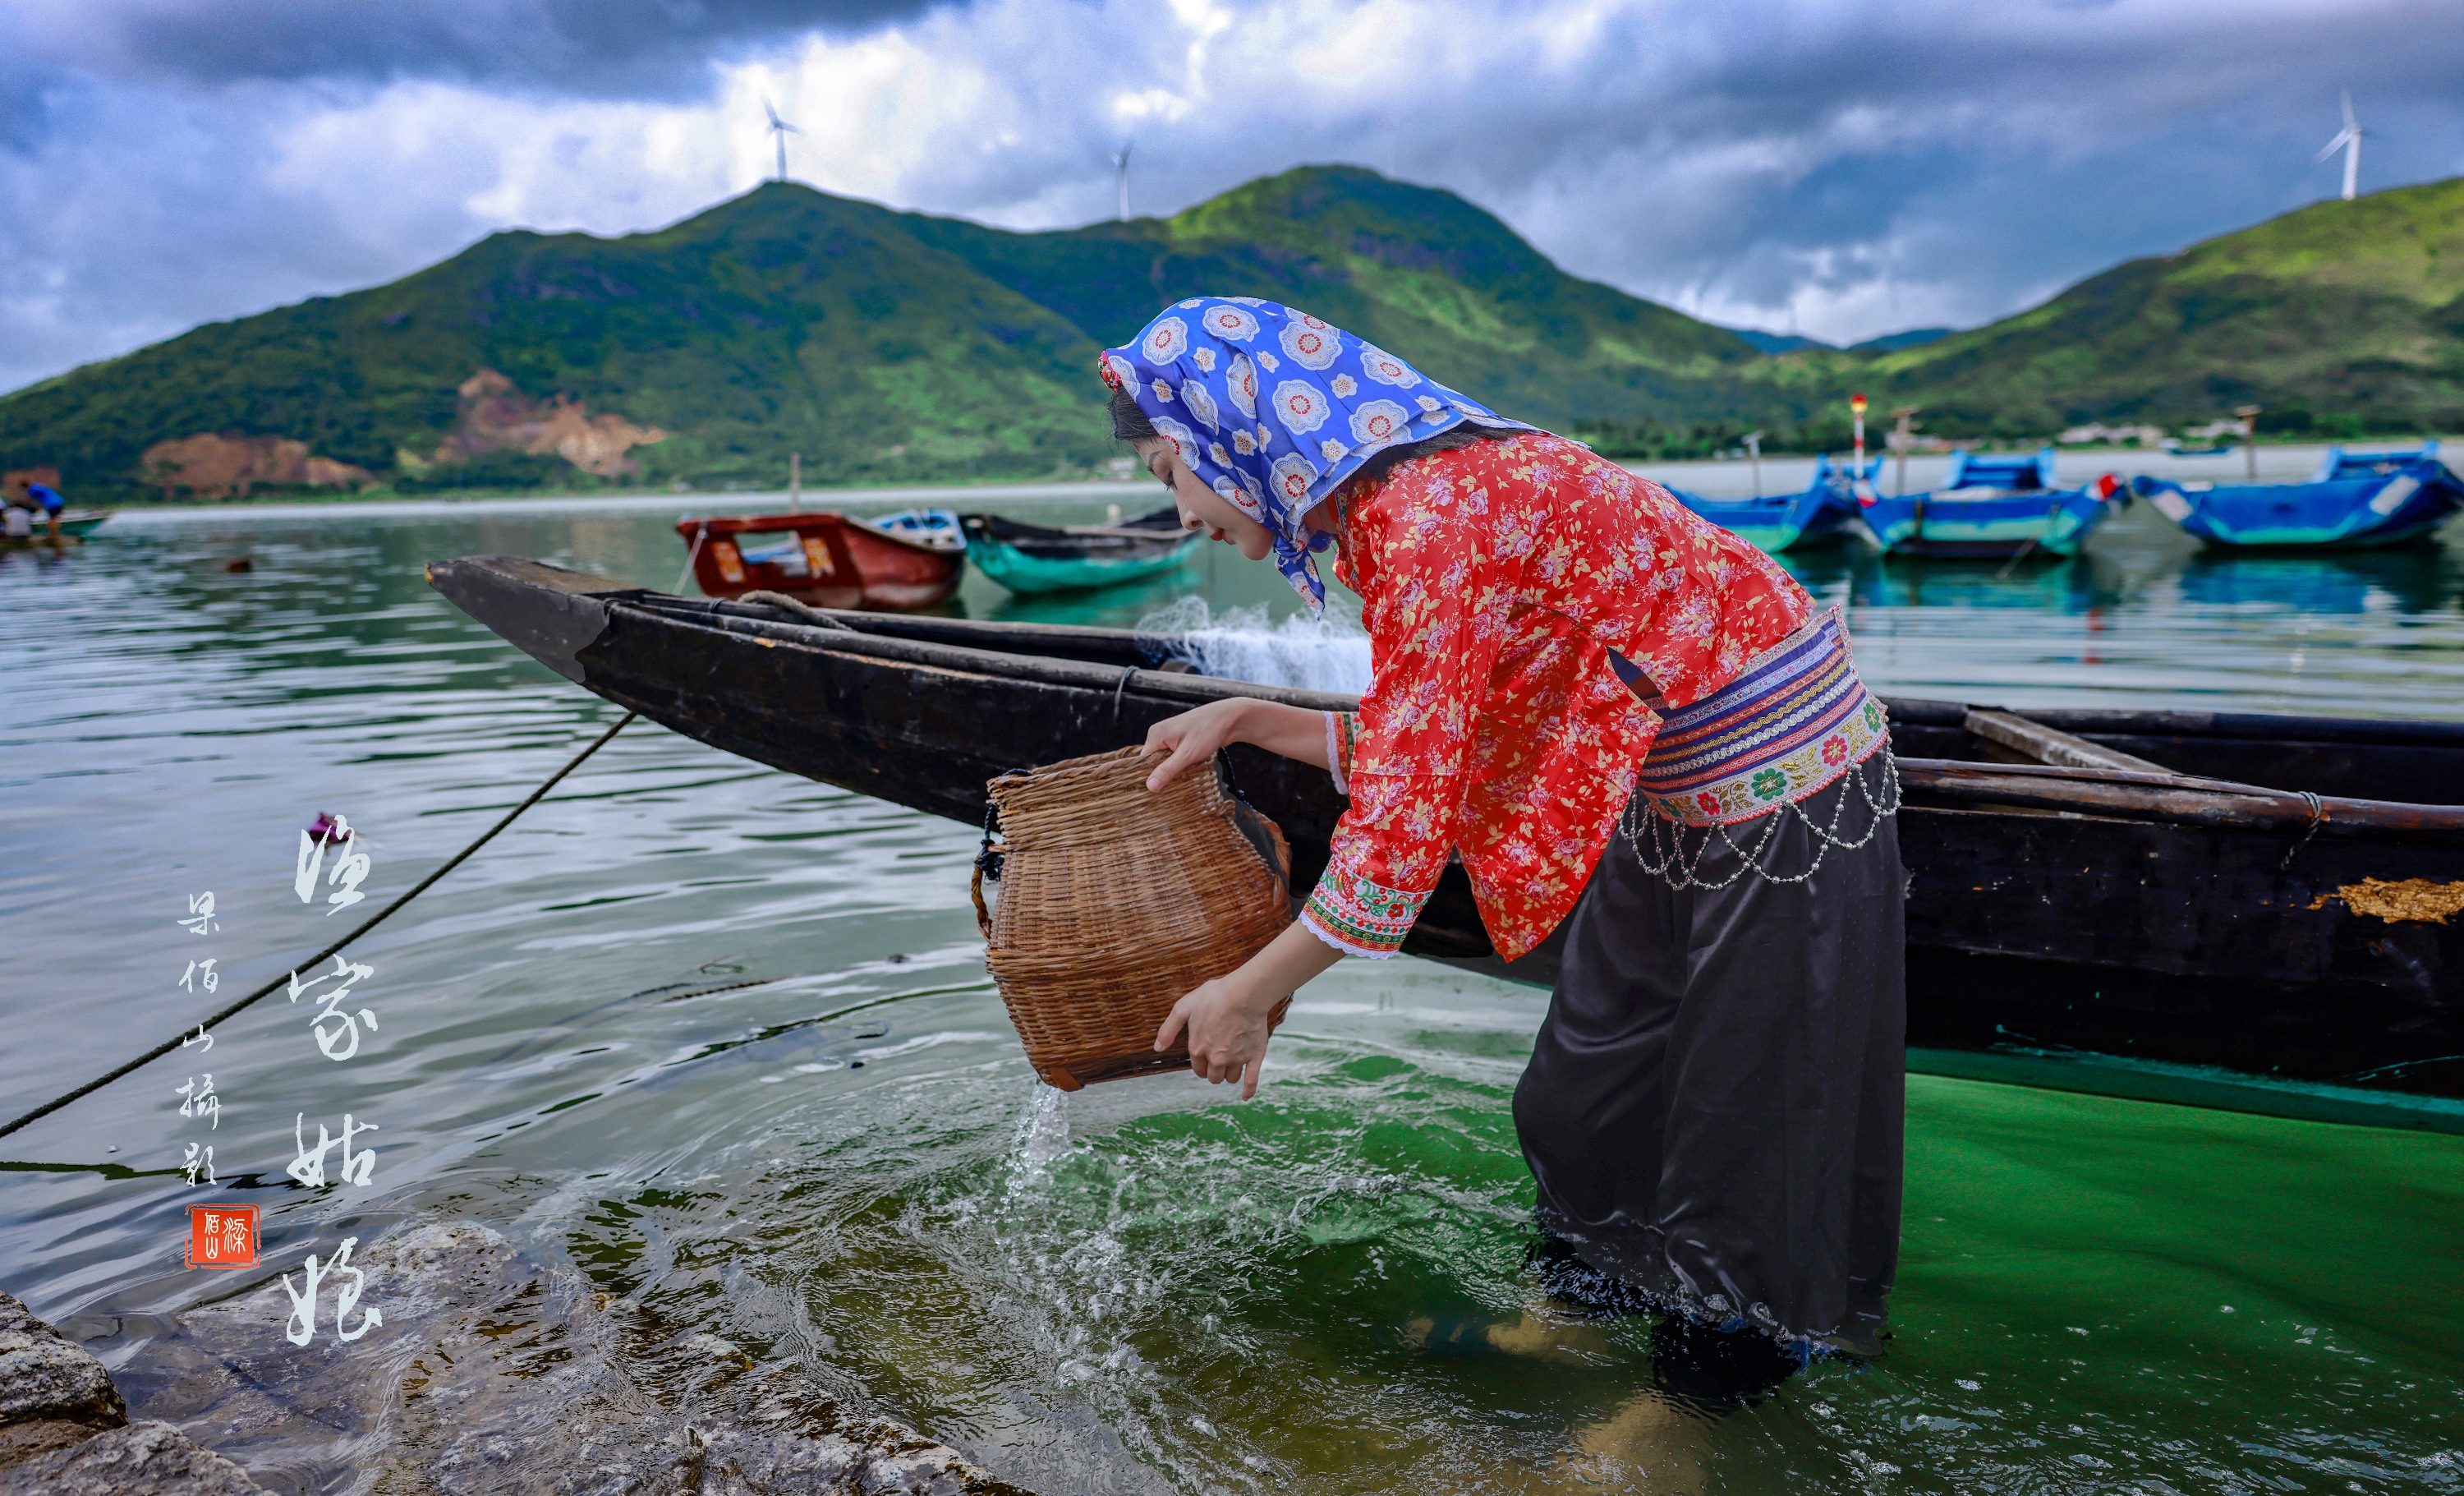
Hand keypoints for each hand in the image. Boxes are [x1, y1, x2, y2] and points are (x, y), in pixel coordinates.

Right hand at [1140, 698, 1251, 790]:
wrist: (1230, 718)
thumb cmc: (1208, 731)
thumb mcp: (1187, 754)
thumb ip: (1167, 770)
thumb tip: (1149, 786)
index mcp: (1155, 735)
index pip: (1143, 762)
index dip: (1149, 777)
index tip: (1155, 794)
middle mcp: (1159, 734)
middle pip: (1153, 762)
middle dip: (1162, 775)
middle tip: (1170, 790)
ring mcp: (1170, 736)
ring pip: (1165, 760)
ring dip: (1173, 770)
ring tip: (1181, 781)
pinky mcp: (1181, 739)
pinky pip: (1175, 756)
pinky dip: (1180, 764)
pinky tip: (1188, 771)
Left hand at [1155, 971, 1279, 1099]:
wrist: (1243, 993)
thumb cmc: (1213, 997)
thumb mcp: (1183, 1008)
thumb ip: (1168, 1029)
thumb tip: (1157, 1048)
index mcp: (1198, 1049)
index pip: (1198, 1069)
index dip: (1201, 1065)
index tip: (1205, 1058)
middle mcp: (1216, 1058)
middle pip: (1214, 1077)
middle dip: (1214, 1071)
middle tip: (1218, 1060)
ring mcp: (1236, 1059)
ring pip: (1230, 1078)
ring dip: (1229, 1074)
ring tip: (1232, 1064)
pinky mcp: (1254, 1056)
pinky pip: (1251, 1081)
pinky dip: (1248, 1091)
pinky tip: (1245, 1096)